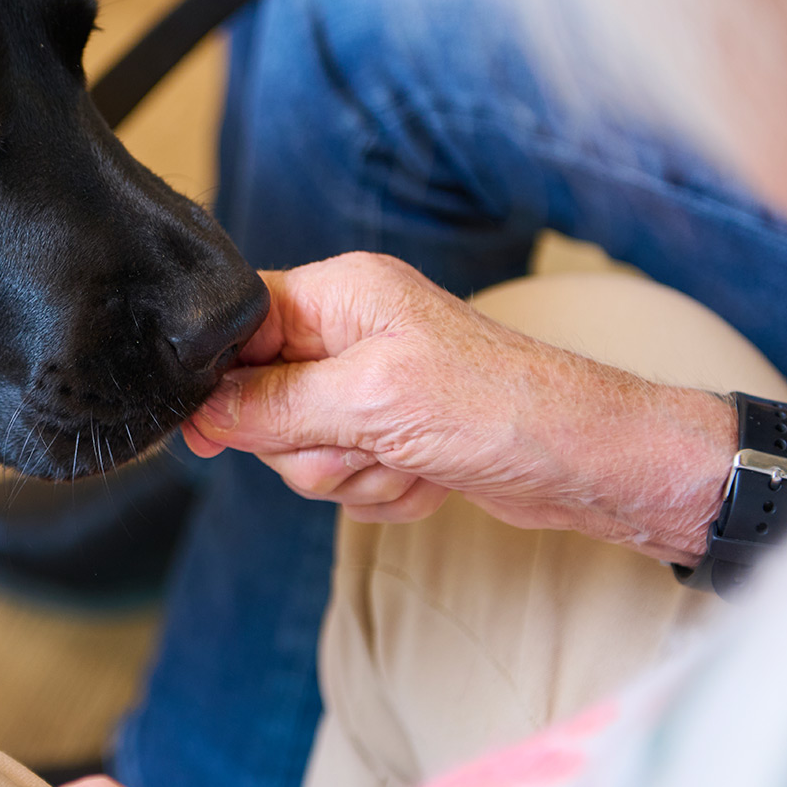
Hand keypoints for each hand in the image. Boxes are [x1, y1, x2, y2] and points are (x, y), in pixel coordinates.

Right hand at [181, 253, 733, 562]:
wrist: (584, 464)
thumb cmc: (497, 407)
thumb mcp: (368, 400)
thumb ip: (272, 405)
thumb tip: (202, 411)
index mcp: (340, 294)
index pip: (239, 326)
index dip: (221, 380)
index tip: (214, 429)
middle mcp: (352, 334)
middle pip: (262, 401)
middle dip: (309, 443)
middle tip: (364, 441)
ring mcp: (374, 388)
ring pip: (302, 450)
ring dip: (352, 474)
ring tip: (408, 460)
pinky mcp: (395, 436)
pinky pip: (345, 479)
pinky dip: (381, 492)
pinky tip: (426, 478)